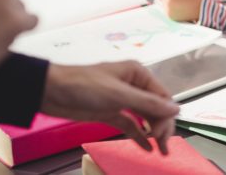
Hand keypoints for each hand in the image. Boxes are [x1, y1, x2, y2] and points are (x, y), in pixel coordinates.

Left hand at [42, 61, 178, 153]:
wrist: (50, 91)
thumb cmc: (83, 86)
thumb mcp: (119, 94)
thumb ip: (148, 104)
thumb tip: (176, 109)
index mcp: (138, 74)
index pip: (162, 97)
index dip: (166, 116)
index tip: (163, 134)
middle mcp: (133, 86)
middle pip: (155, 108)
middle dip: (161, 127)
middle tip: (163, 146)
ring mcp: (122, 100)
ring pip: (145, 117)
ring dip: (153, 133)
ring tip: (160, 150)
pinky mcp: (110, 112)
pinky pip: (131, 124)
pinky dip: (139, 135)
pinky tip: (147, 147)